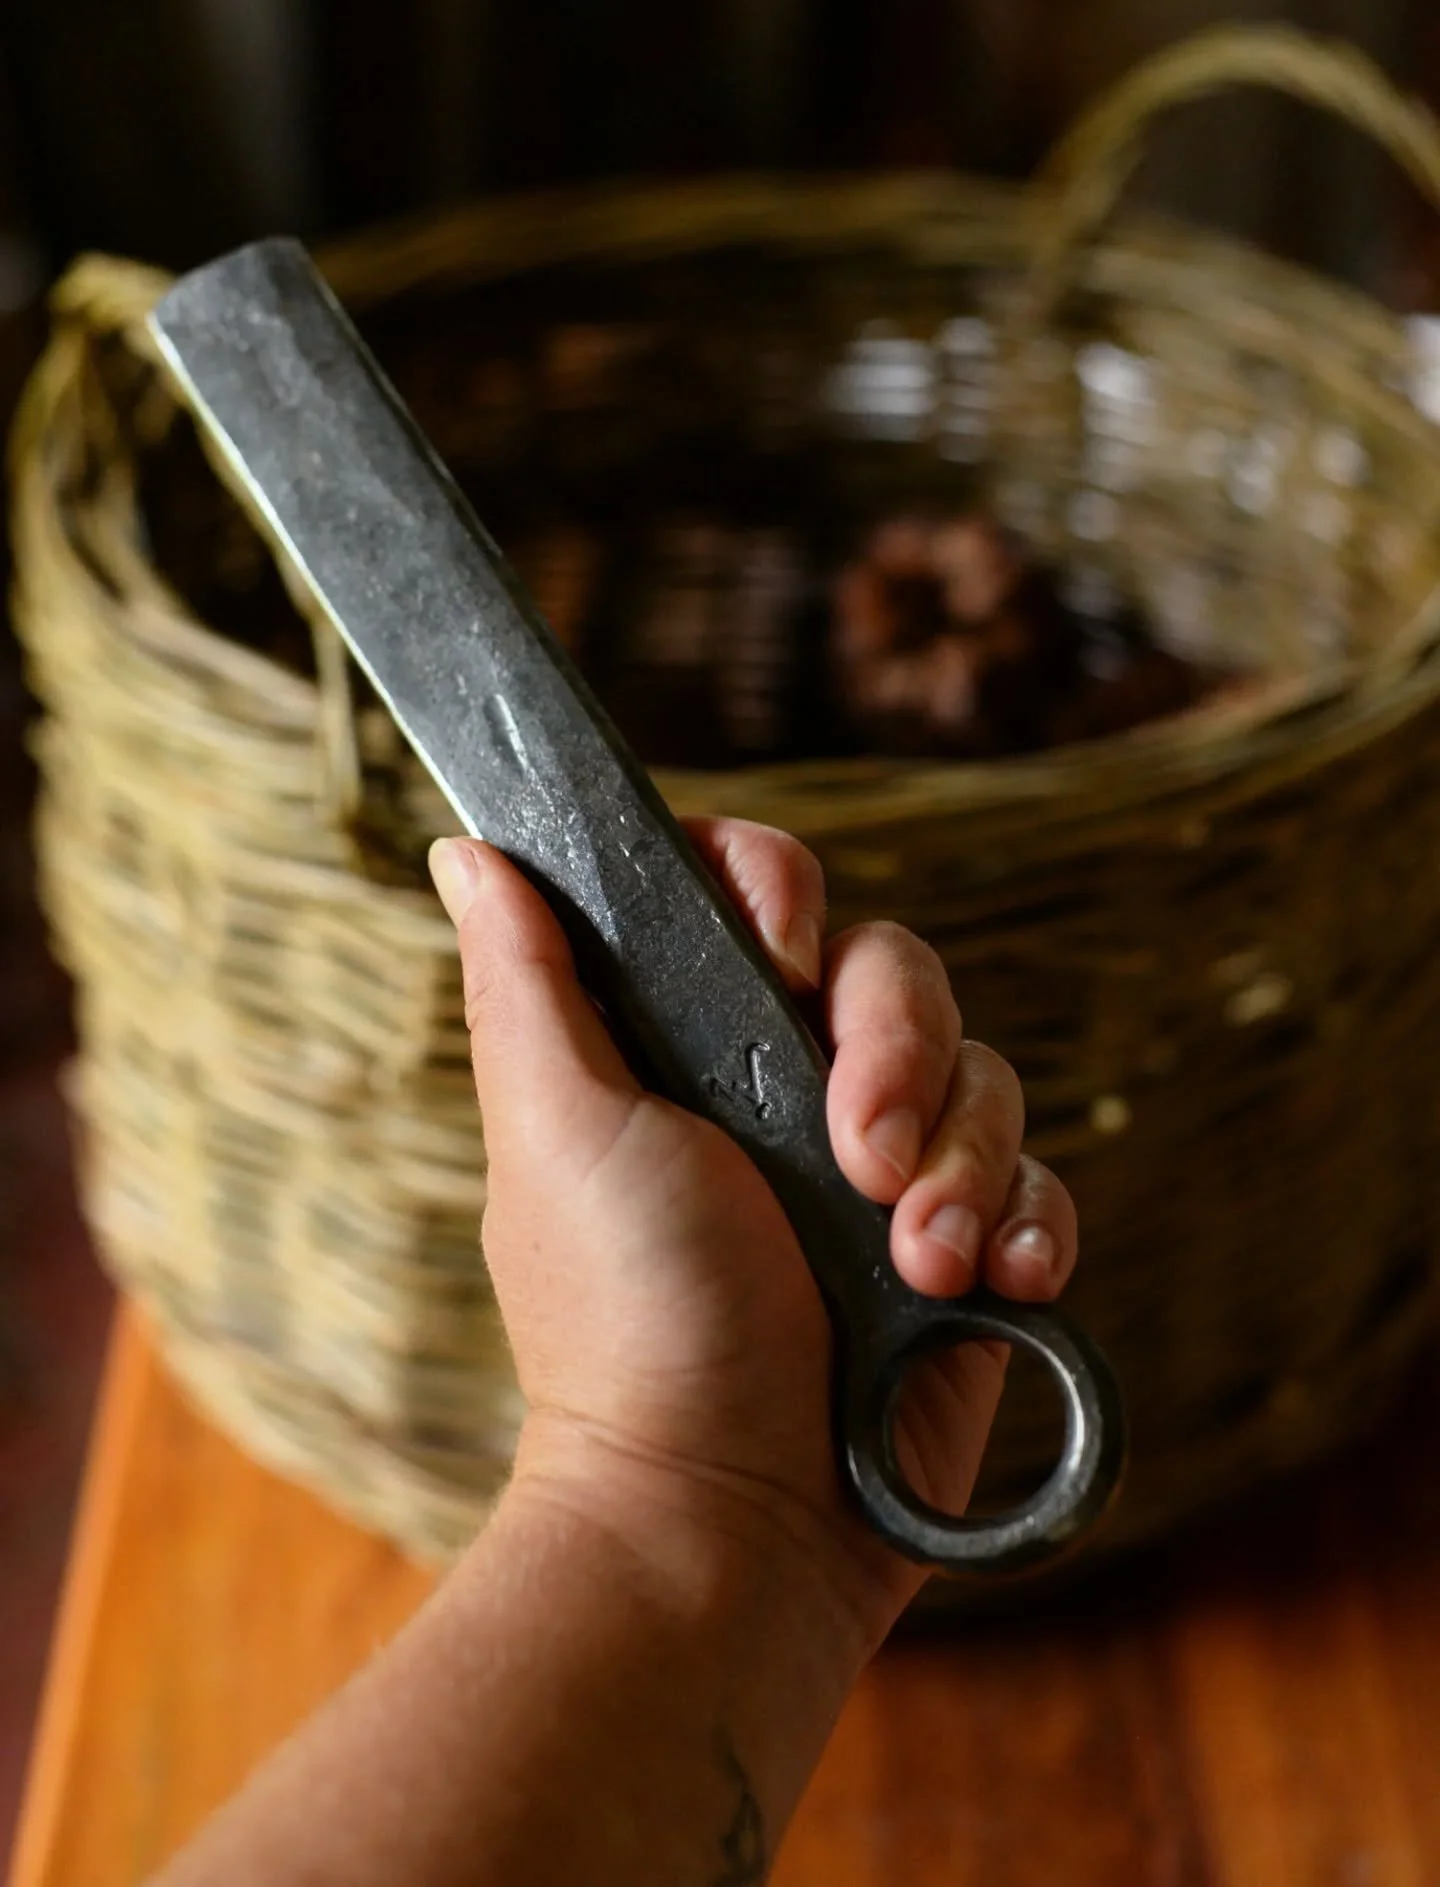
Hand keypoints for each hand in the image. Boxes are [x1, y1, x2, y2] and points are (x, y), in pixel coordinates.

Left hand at [429, 820, 1077, 1648]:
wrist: (728, 1518)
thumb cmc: (625, 1323)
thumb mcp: (558, 1130)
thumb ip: (529, 982)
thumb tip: (474, 849)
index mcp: (688, 1044)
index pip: (759, 895)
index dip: (783, 892)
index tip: (782, 952)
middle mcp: (790, 1092)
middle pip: (894, 968)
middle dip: (897, 1045)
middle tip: (859, 1152)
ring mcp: (884, 1172)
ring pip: (981, 1070)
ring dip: (962, 1158)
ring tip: (915, 1257)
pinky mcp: (965, 1252)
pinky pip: (1040, 1177)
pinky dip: (1028, 1221)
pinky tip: (988, 1283)